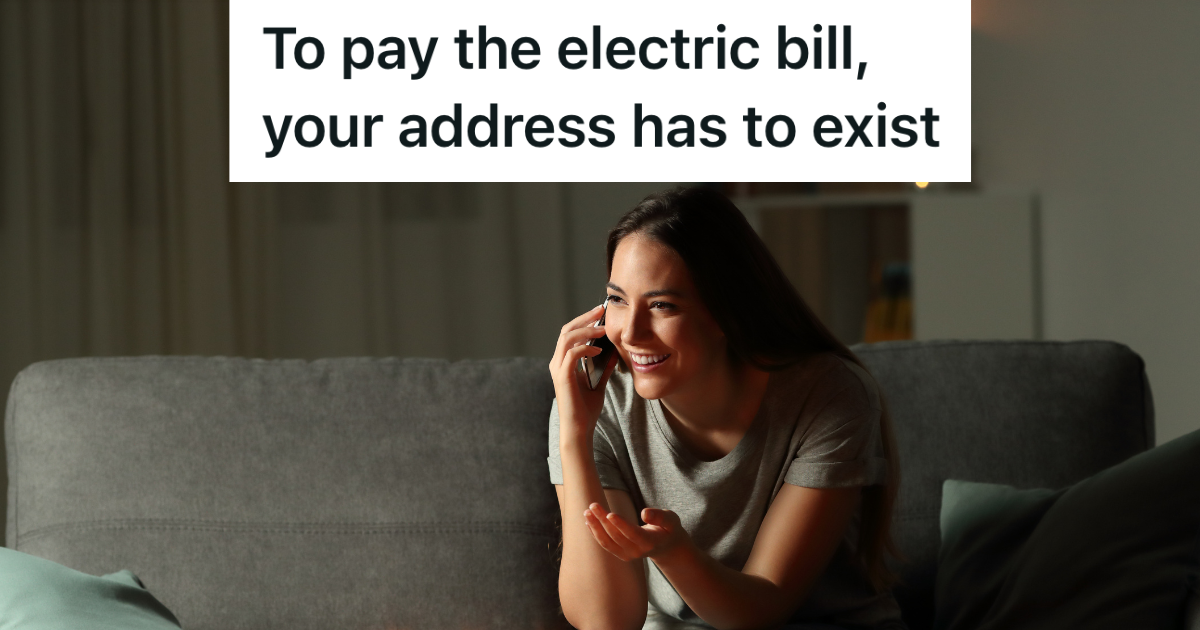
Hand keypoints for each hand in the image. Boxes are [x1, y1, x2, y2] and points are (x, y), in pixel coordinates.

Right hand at [549, 304, 617, 440]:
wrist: (580, 429)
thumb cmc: (586, 410)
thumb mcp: (599, 383)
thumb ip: (604, 367)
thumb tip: (615, 352)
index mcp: (563, 362)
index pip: (570, 333)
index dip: (584, 321)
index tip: (600, 313)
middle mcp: (557, 362)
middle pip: (566, 330)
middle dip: (584, 318)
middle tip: (600, 310)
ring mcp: (558, 369)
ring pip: (567, 338)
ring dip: (586, 330)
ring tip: (602, 329)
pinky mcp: (563, 377)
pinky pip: (572, 354)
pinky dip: (585, 348)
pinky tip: (598, 350)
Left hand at [583, 503, 690, 562]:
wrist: (666, 546)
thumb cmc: (668, 528)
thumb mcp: (671, 520)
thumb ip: (660, 516)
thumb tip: (644, 513)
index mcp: (650, 543)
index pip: (632, 534)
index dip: (620, 524)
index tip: (609, 513)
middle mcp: (637, 552)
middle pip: (616, 536)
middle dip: (603, 521)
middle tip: (593, 505)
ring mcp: (628, 555)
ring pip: (607, 542)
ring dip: (595, 527)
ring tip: (587, 512)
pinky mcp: (621, 554)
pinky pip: (606, 545)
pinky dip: (596, 533)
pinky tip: (589, 521)